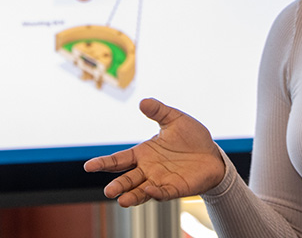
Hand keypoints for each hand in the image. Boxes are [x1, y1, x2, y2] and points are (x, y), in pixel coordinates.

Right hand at [83, 98, 225, 206]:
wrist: (212, 154)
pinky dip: (155, 194)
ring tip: (121, 200)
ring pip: (140, 191)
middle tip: (108, 191)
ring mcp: (160, 180)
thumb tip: (143, 101)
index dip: (104, 163)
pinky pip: (162, 193)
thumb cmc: (192, 137)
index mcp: (143, 153)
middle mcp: (148, 169)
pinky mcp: (174, 188)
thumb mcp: (175, 119)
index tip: (88, 166)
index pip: (119, 159)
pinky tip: (150, 190)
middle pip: (127, 179)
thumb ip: (159, 111)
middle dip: (118, 185)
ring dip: (131, 196)